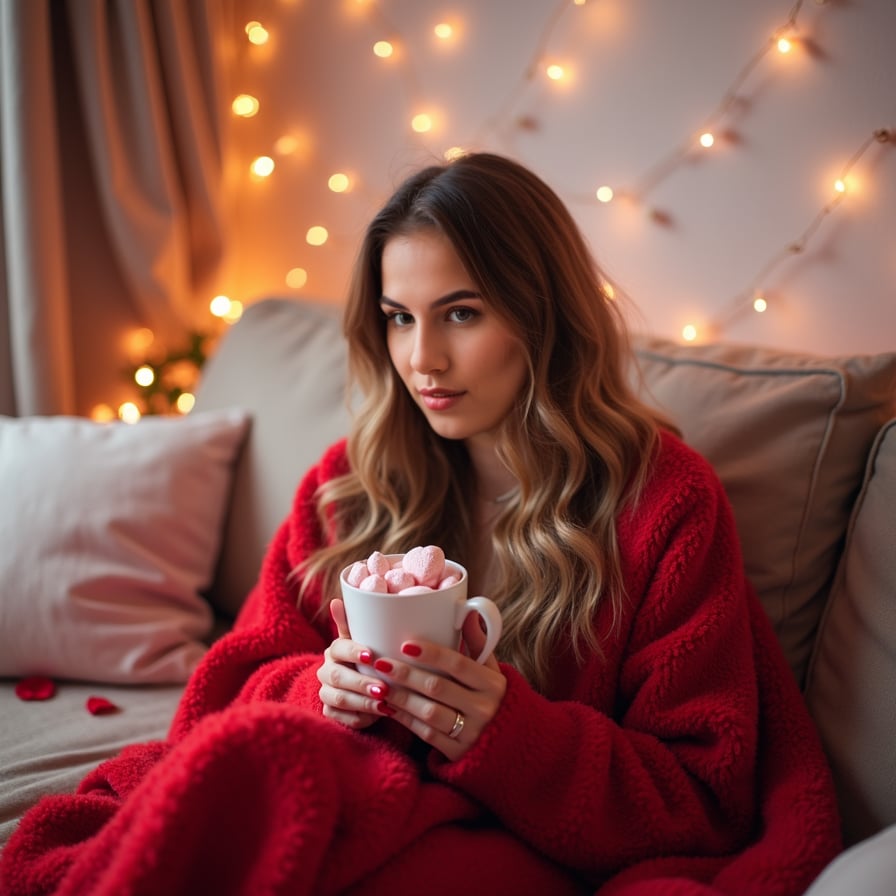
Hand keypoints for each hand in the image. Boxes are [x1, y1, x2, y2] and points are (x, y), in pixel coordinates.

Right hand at [317, 599, 392, 729]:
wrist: (362, 687)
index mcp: (334, 650)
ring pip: (339, 699)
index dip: (354, 652)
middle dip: (361, 683)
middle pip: (338, 677)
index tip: (372, 656)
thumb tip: (336, 600)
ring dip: (362, 702)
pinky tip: (376, 716)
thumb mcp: (364, 641)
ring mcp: (326, 693)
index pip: (339, 648)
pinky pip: (342, 718)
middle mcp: (326, 671)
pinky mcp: (331, 713)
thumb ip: (353, 623)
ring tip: (384, 704)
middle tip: (383, 687)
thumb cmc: (368, 660)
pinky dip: (360, 718)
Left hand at [372, 613, 506, 760]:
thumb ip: (478, 642)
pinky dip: (405, 719)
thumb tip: (468, 608)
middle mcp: (484, 708)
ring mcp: (471, 733)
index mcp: (493, 684)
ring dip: (400, 698)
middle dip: (406, 674)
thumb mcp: (492, 671)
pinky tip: (389, 707)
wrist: (512, 746)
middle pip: (438, 688)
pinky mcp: (458, 753)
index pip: (458, 664)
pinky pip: (426, 734)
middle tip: (380, 662)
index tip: (405, 644)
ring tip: (378, 685)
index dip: (431, 653)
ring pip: (429, 713)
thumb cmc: (492, 698)